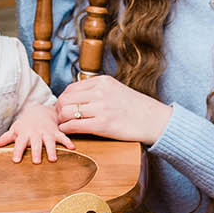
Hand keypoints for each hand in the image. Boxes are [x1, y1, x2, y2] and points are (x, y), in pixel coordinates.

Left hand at [0, 102, 74, 162]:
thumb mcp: (15, 129)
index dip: (17, 151)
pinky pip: (63, 136)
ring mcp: (47, 132)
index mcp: (24, 133)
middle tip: (36, 162)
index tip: (16, 160)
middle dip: (36, 152)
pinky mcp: (56, 131)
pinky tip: (72, 148)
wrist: (39, 111)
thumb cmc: (25, 124)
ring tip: (53, 159)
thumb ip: (6, 137)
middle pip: (35, 143)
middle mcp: (36, 133)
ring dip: (51, 150)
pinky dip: (67, 142)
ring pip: (49, 141)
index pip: (19, 143)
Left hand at [55, 75, 172, 145]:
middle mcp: (100, 92)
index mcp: (103, 81)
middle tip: (60, 118)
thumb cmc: (135, 107)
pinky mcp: (103, 125)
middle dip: (58, 110)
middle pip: (65, 99)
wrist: (155, 120)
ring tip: (64, 125)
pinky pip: (74, 125)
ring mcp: (101, 108)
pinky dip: (66, 129)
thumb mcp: (116, 89)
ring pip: (66, 111)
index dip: (63, 99)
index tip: (63, 107)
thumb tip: (76, 96)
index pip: (71, 88)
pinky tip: (67, 131)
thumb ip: (98, 90)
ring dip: (61, 120)